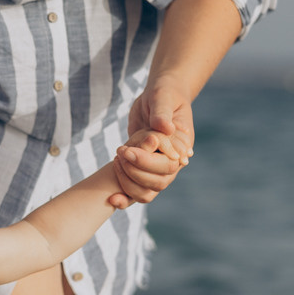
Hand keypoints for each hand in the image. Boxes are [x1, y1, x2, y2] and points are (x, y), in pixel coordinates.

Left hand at [114, 84, 194, 203]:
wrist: (157, 99)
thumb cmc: (164, 95)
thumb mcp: (163, 98)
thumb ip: (162, 113)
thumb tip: (165, 128)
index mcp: (182, 146)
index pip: (169, 163)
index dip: (148, 161)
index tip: (128, 151)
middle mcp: (173, 162)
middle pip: (159, 181)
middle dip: (135, 169)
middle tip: (120, 151)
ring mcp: (159, 169)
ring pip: (148, 191)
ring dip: (128, 181)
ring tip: (116, 160)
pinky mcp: (145, 172)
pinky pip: (138, 192)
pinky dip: (125, 198)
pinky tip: (111, 199)